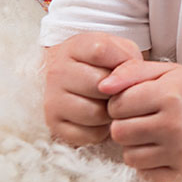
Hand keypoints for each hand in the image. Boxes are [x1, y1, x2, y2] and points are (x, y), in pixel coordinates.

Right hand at [43, 32, 143, 146]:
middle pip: (99, 85)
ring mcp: (52, 100)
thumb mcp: (119, 50)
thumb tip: (124, 84)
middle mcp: (57, 72)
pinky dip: (103, 130)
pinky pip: (90, 135)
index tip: (123, 65)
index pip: (100, 51)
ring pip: (96, 113)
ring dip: (111, 112)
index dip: (121, 60)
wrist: (77, 78)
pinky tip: (101, 119)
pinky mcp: (54, 125)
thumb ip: (129, 60)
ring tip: (110, 103)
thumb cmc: (104, 64)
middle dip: (117, 90)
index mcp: (73, 47)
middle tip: (119, 89)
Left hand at [99, 59, 181, 181]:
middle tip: (143, 118)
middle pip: (118, 132)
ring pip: (128, 156)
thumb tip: (102, 86)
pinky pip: (143, 174)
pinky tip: (163, 150)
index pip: (117, 104)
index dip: (122, 102)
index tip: (137, 101)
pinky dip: (148, 164)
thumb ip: (133, 71)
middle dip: (125, 125)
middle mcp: (175, 123)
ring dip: (135, 146)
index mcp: (171, 94)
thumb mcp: (169, 72)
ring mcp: (179, 151)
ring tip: (154, 133)